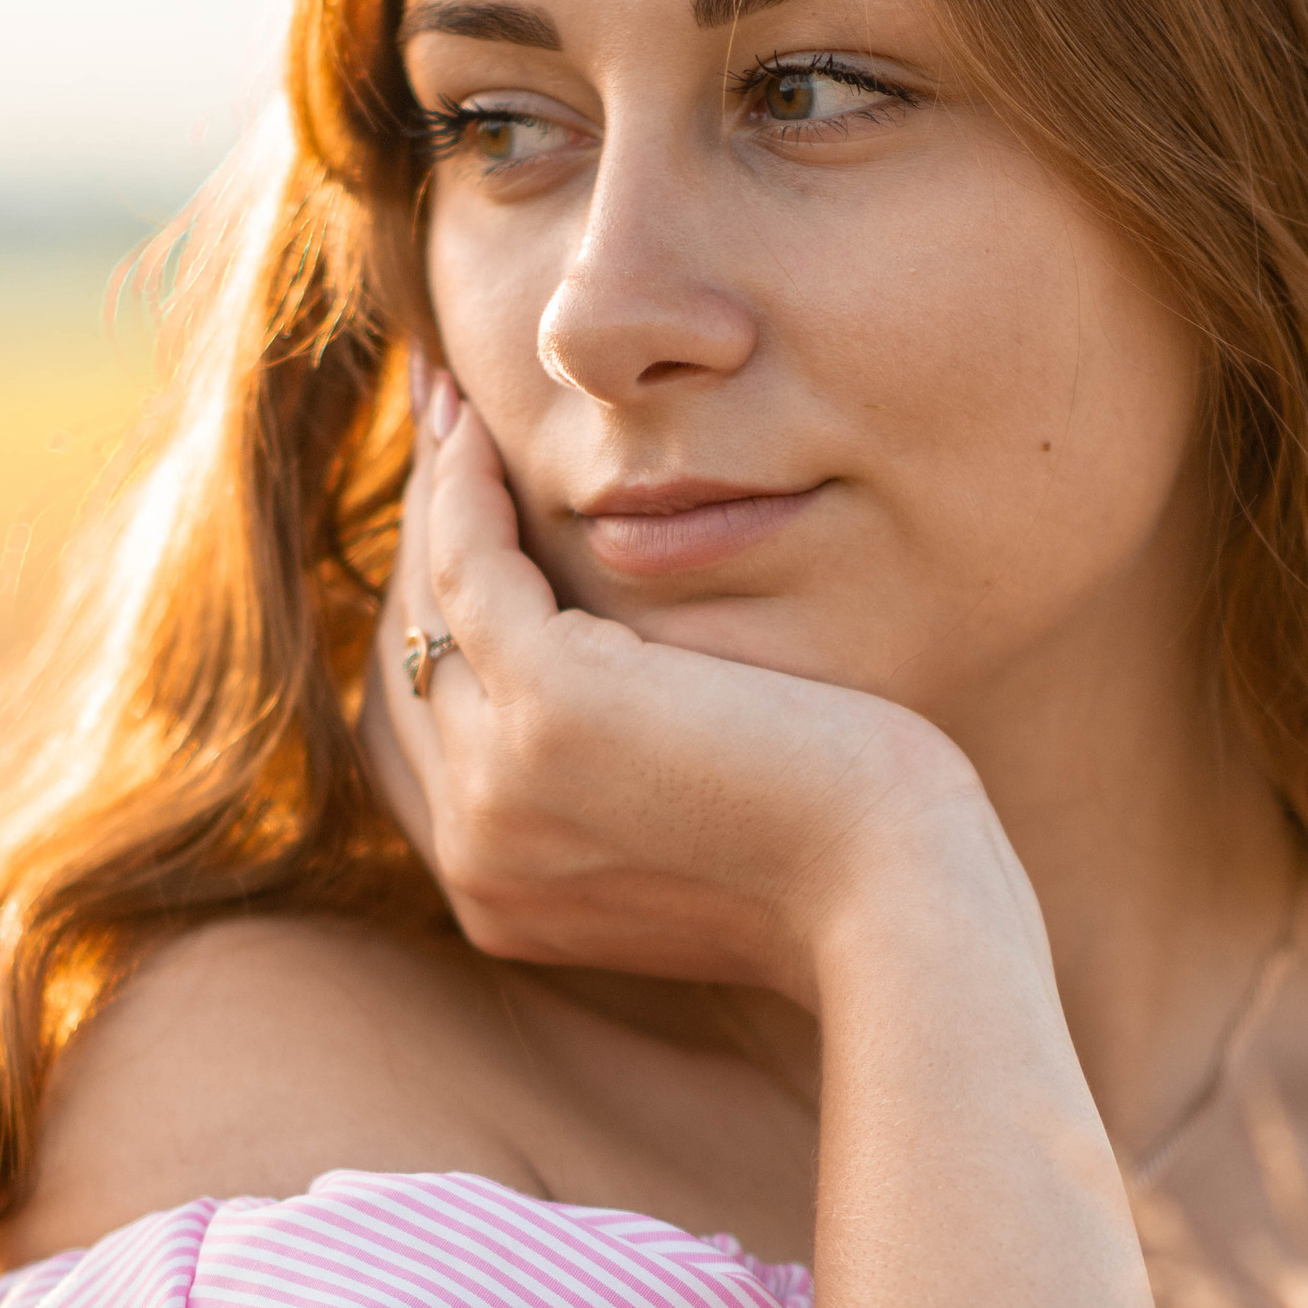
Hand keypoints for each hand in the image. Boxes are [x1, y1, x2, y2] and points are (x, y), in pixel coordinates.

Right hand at [357, 362, 1003, 1008]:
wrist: (898, 904)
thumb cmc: (845, 868)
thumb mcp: (702, 835)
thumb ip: (628, 793)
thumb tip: (625, 719)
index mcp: (501, 897)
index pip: (428, 733)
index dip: (429, 619)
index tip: (454, 518)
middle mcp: (475, 854)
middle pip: (409, 663)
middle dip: (417, 537)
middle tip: (439, 426)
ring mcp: (495, 790)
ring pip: (424, 606)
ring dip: (433, 490)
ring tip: (451, 403)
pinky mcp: (547, 712)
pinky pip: (468, 569)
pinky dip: (463, 487)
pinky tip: (483, 427)